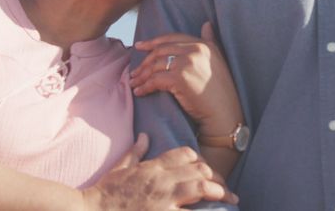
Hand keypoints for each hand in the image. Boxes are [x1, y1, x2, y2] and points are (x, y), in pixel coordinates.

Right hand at [83, 133, 236, 208]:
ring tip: (229, 198)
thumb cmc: (105, 192)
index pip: (186, 154)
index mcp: (153, 166)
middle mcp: (162, 179)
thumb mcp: (120, 167)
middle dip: (215, 177)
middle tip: (225, 189)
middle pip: (199, 169)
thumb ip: (136, 152)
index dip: (201, 160)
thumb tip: (144, 136)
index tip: (207, 170)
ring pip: (200, 186)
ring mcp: (163, 198)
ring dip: (217, 191)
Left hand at [130, 22, 243, 136]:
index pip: (172, 38)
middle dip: (144, 62)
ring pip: (155, 65)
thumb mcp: (218, 60)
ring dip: (142, 76)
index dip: (153, 42)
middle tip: (134, 72)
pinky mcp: (179, 78)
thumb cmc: (220, 91)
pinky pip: (155, 80)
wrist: (224, 113)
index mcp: (202, 45)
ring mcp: (186, 63)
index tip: (139, 46)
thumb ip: (210, 40)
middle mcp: (195, 50)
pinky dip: (145, 87)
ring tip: (134, 83)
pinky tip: (140, 92)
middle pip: (160, 51)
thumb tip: (206, 23)